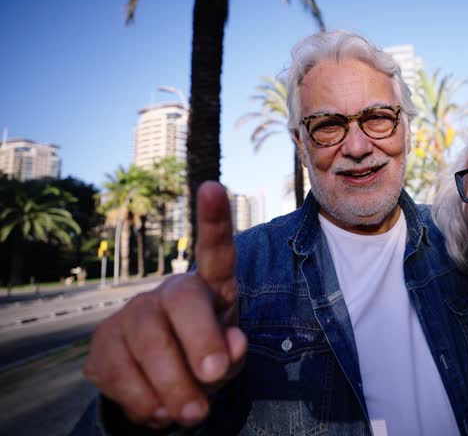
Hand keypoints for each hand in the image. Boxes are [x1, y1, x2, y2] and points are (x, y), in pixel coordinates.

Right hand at [83, 182, 246, 427]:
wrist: (163, 391)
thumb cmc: (207, 362)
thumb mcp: (230, 360)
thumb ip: (235, 351)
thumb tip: (234, 344)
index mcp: (210, 289)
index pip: (215, 252)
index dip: (214, 221)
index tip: (212, 186)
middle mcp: (169, 293)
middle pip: (180, 300)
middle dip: (199, 339)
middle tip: (214, 378)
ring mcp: (131, 315)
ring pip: (147, 340)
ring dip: (173, 384)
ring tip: (192, 415)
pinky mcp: (101, 344)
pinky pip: (119, 372)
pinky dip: (144, 401)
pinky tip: (160, 411)